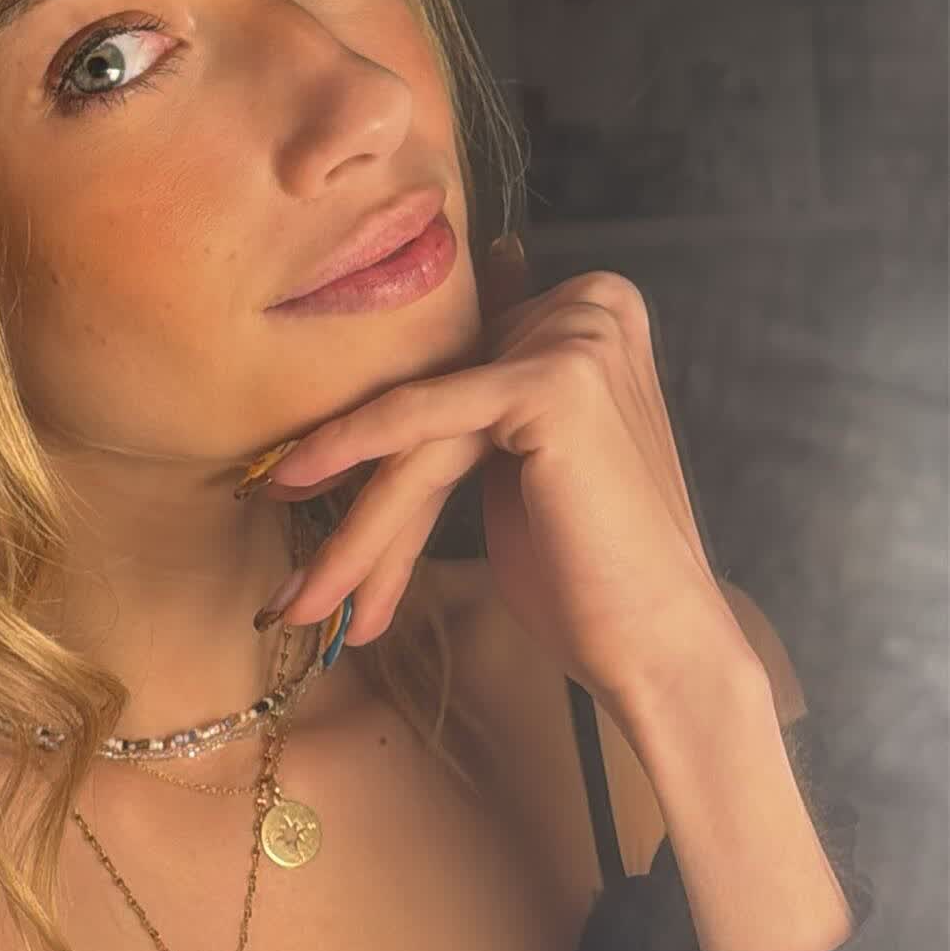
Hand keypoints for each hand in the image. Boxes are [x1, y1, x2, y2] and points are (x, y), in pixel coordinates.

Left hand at [252, 236, 756, 714]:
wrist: (658, 643)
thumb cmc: (589, 569)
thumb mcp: (521, 459)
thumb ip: (470, 404)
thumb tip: (389, 368)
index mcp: (589, 311)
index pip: (450, 381)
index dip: (373, 453)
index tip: (301, 501)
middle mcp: (588, 307)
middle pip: (431, 408)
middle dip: (354, 497)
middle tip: (293, 576)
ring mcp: (575, 337)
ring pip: (418, 427)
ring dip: (350, 521)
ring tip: (297, 596)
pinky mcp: (551, 379)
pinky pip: (420, 418)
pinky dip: (349, 454)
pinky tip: (294, 483)